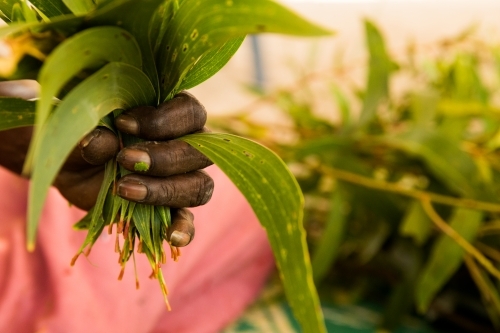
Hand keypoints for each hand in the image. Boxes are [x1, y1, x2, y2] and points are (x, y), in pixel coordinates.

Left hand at [0, 88, 212, 246]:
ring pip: (198, 186)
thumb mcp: (82, 129)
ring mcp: (182, 180)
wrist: (73, 168)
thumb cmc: (84, 137)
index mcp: (172, 116)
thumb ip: (94, 132)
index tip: (123, 124)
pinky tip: (172, 237)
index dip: (165, 120)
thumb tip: (102, 141)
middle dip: (165, 157)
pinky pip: (188, 220)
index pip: (190, 112)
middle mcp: (185, 146)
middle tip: (125, 159)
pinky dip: (184, 229)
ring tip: (125, 190)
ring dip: (166, 190)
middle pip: (199, 152)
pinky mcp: (170, 210)